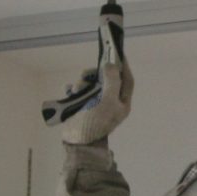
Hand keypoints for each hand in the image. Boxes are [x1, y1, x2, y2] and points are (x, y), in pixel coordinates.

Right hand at [61, 20, 133, 144]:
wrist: (77, 142)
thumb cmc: (95, 123)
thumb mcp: (107, 101)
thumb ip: (111, 81)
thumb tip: (111, 65)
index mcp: (122, 103)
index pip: (126, 80)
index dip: (123, 66)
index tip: (118, 53)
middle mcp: (111, 102)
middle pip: (107, 79)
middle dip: (96, 75)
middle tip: (86, 74)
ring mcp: (96, 104)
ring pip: (91, 84)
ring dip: (82, 83)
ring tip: (76, 89)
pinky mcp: (83, 106)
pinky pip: (79, 92)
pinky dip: (74, 89)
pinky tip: (69, 91)